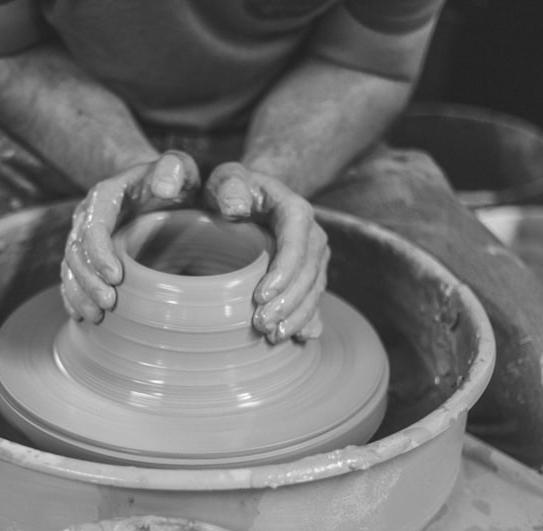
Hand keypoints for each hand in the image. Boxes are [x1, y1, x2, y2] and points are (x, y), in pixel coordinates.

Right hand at [60, 151, 199, 322]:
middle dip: (88, 280)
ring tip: (97, 317)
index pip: (93, 224)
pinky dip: (74, 298)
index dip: (99, 252)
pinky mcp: (88, 256)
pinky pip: (71, 278)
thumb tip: (164, 188)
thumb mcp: (179, 167)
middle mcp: (88, 216)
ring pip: (70, 267)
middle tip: (108, 304)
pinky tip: (83, 316)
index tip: (116, 277)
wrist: (160, 187)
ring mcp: (85, 238)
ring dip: (79, 294)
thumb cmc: (173, 179)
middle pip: (76, 250)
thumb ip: (175, 168)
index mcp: (106, 195)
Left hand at [204, 162, 328, 342]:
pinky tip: (300, 337)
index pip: (296, 240)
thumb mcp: (227, 180)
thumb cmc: (233, 190)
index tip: (260, 296)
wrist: (249, 198)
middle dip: (288, 302)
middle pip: (308, 271)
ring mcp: (314, 256)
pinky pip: (315, 299)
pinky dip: (308, 319)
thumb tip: (235, 208)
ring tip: (274, 336)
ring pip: (314, 289)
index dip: (283, 271)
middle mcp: (312, 234)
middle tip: (261, 325)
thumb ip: (229, 187)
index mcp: (294, 209)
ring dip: (297, 316)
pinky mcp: (311, 274)